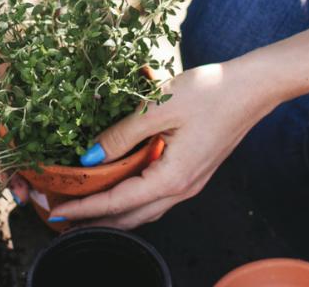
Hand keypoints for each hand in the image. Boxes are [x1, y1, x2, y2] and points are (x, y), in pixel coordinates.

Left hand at [47, 61, 273, 229]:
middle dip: (94, 220)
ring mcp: (190, 183)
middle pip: (130, 217)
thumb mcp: (158, 107)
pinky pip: (156, 195)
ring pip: (144, 209)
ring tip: (85, 207)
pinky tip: (119, 186)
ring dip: (113, 213)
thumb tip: (88, 158)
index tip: (55, 211)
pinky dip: (132, 198)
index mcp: (171, 179)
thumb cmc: (209, 92)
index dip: (83, 208)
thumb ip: (121, 135)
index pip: (117, 203)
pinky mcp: (194, 171)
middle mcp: (182, 189)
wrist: (253, 87)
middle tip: (62, 217)